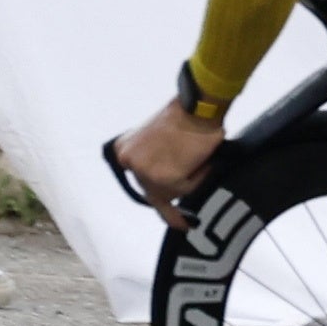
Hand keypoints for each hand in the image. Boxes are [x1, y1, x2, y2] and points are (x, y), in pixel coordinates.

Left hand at [112, 101, 224, 227]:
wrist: (197, 108)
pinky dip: (198, 178)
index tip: (161, 204)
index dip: (154, 189)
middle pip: (153, 190)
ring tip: (200, 160)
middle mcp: (129, 162)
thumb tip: (164, 174)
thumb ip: (153, 156)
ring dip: (190, 180)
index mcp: (123, 150)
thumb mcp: (156, 135)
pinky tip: (202, 162)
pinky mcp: (163, 179)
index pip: (138, 178)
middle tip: (183, 217)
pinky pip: (187, 190)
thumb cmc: (185, 115)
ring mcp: (144, 172)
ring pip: (172, 192)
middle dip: (170, 195)